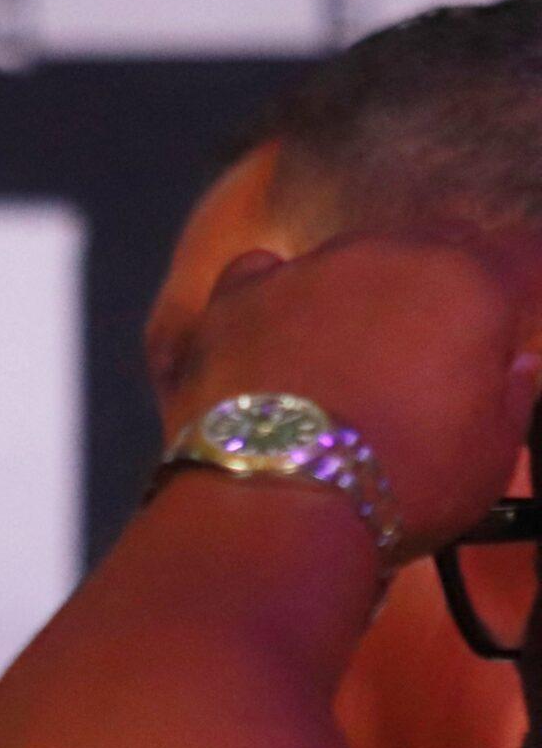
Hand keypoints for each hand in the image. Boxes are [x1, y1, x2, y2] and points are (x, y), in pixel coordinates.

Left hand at [168, 231, 541, 555]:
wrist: (273, 502)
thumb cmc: (403, 483)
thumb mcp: (491, 457)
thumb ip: (509, 394)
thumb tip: (512, 364)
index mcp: (469, 283)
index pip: (519, 256)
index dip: (519, 286)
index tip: (503, 323)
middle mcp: (388, 254)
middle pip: (430, 245)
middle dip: (437, 283)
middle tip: (426, 338)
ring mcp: (305, 269)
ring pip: (346, 259)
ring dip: (356, 291)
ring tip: (345, 347)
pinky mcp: (233, 297)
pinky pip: (261, 277)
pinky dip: (274, 298)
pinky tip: (272, 334)